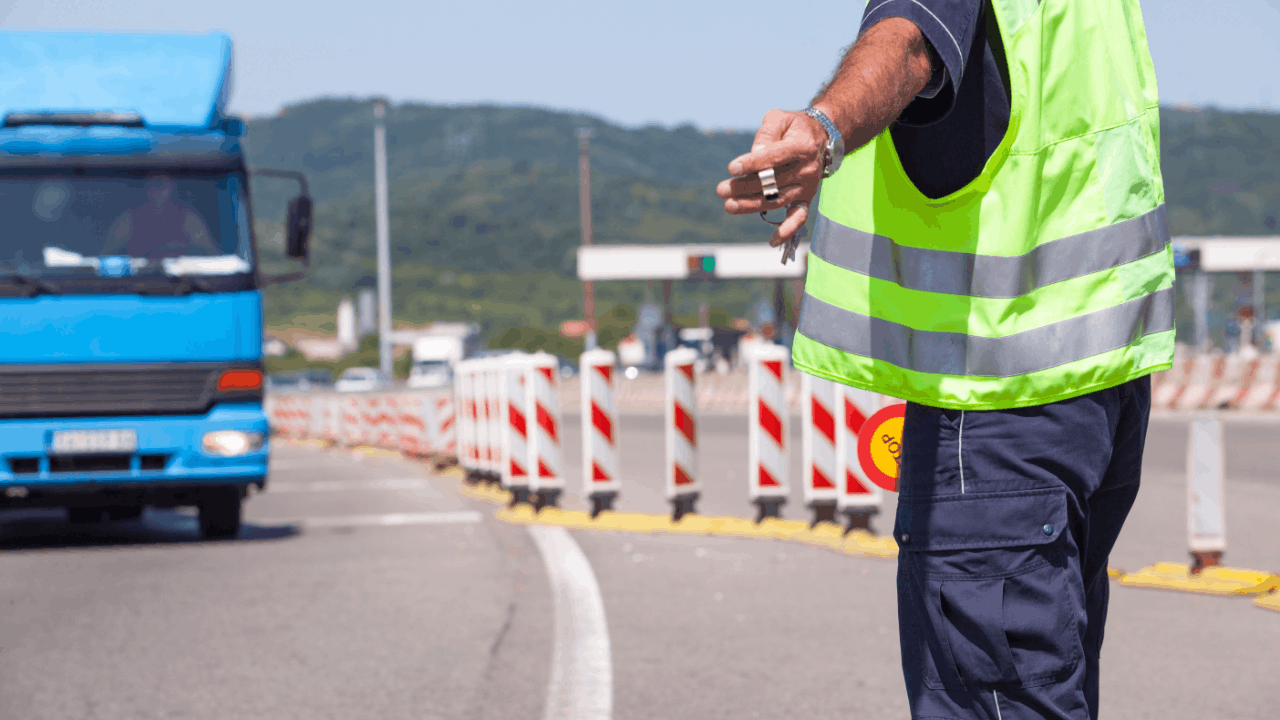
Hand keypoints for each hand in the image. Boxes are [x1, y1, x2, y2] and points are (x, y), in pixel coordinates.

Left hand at [716, 108, 825, 245]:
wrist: (820, 138)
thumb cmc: (793, 127)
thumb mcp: (779, 118)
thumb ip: (766, 133)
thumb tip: (755, 152)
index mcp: (801, 146)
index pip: (774, 156)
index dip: (752, 163)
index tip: (732, 168)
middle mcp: (807, 169)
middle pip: (772, 182)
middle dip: (744, 187)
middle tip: (721, 189)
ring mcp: (807, 187)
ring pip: (776, 200)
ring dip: (751, 205)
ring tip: (729, 205)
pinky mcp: (806, 199)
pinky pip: (798, 218)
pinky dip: (787, 231)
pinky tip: (772, 241)